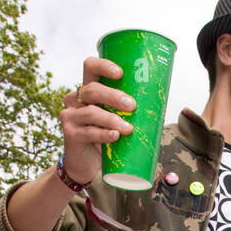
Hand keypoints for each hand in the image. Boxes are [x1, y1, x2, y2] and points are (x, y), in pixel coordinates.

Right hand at [59, 57, 136, 187]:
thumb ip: (128, 109)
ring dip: (112, 119)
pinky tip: (115, 136)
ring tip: (128, 128)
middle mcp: (76, 99)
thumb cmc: (105, 137)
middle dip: (113, 96)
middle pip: (92, 89)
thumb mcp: (116, 118)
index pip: (91, 67)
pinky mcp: (70, 133)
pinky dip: (104, 134)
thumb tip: (160, 102)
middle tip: (132, 105)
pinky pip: (88, 132)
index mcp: (88, 89)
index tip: (120, 73)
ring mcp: (71, 115)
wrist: (86, 164)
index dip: (103, 66)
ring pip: (91, 112)